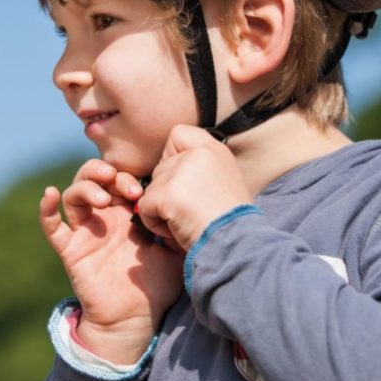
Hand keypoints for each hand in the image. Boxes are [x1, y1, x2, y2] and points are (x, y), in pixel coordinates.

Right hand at [39, 159, 182, 362]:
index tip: (144, 189)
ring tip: (104, 198)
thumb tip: (181, 202)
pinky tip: (51, 193)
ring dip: (86, 187)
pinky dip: (47, 209)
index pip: (120, 180)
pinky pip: (52, 227)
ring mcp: (85, 232)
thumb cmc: (156, 285)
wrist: (136, 318)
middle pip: (95, 178)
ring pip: (74, 194)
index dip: (128, 177)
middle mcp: (104, 217)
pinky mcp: (70, 250)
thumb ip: (175, 226)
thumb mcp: (174, 250)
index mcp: (127, 213)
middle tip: (128, 188)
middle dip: (108, 174)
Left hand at [135, 125, 253, 250]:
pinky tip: (175, 231)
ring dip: (161, 210)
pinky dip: (154, 223)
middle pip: (161, 168)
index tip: (185, 180)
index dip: (172, 156)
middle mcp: (199, 154)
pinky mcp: (168, 194)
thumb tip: (168, 169)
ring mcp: (182, 173)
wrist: (237, 246)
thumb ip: (199, 169)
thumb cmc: (230, 224)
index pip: (178, 134)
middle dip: (167, 192)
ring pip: (151, 189)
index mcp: (215, 150)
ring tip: (186, 223)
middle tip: (190, 211)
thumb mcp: (224, 182)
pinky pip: (144, 207)